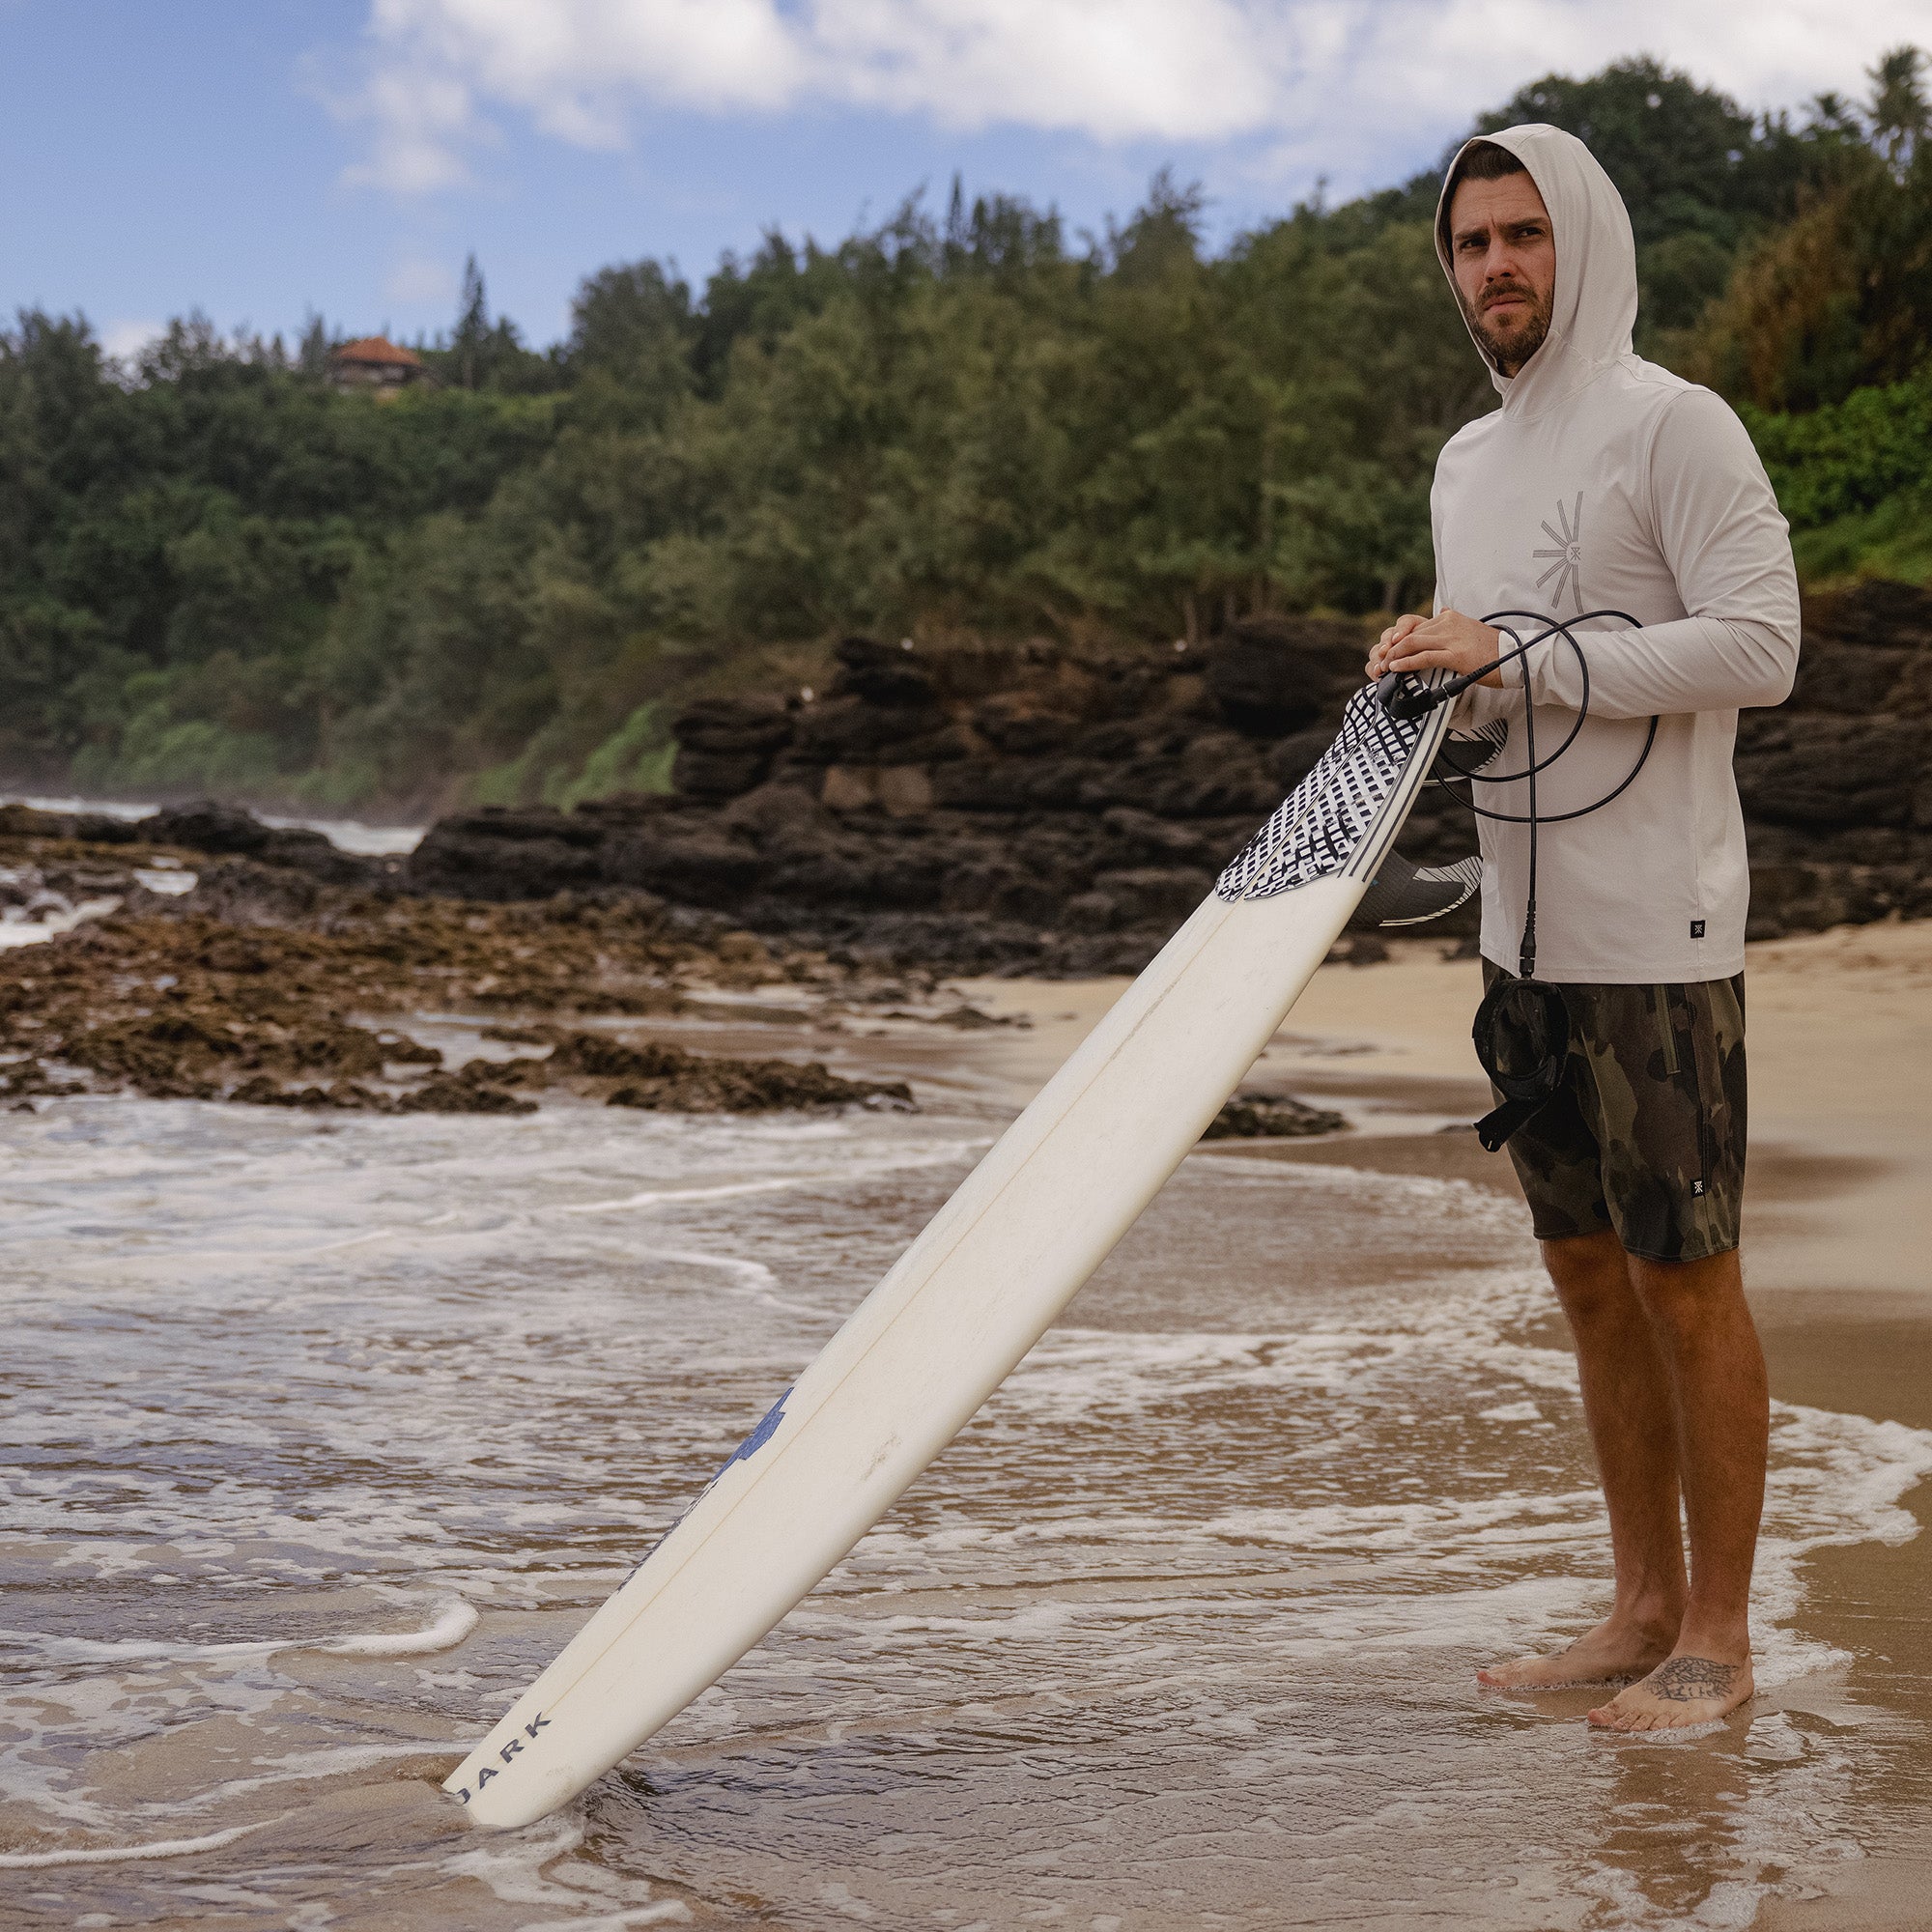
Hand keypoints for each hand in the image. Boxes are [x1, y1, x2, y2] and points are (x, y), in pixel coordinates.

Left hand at [1366, 610, 1503, 686]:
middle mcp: (1448, 623)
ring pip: (1413, 644)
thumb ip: (1452, 623)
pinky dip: (1406, 662)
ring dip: (1394, 657)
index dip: (1398, 640)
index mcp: (1449, 617)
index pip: (1416, 627)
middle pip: (1411, 635)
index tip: (1388, 651)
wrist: (1514, 657)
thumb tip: (1440, 612)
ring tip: (1383, 667)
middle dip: (1392, 649)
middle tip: (1380, 662)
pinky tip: (1396, 668)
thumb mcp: (1470, 628)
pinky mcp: (1456, 654)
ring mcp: (1452, 638)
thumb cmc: (1491, 649)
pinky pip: (1424, 657)